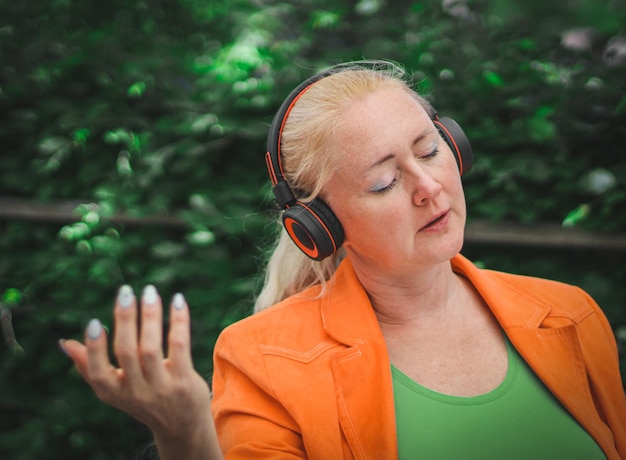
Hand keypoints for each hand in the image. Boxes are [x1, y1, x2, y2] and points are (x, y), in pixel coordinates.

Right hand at [61, 285, 221, 458]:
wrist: (181, 426)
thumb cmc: (143, 400)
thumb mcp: (115, 390)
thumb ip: (90, 367)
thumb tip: (65, 343)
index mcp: (113, 392)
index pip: (97, 373)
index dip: (94, 348)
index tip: (93, 321)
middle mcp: (135, 391)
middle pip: (127, 353)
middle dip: (125, 320)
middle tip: (125, 292)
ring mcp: (161, 387)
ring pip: (151, 348)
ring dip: (150, 316)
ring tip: (149, 292)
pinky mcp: (184, 381)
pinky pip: (179, 346)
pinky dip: (178, 322)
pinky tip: (178, 301)